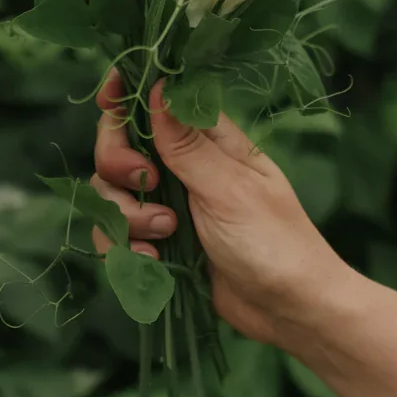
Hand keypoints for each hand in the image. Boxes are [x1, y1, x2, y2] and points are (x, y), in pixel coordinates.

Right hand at [90, 71, 342, 345]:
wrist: (289, 310)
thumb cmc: (273, 241)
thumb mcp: (229, 189)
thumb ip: (186, 144)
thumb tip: (159, 86)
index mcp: (208, 138)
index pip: (156, 99)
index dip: (126, 95)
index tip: (108, 102)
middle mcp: (183, 165)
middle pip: (120, 144)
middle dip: (120, 164)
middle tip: (148, 185)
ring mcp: (168, 204)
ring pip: (112, 192)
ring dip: (128, 215)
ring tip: (166, 235)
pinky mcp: (160, 242)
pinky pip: (118, 234)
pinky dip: (127, 247)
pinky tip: (156, 262)